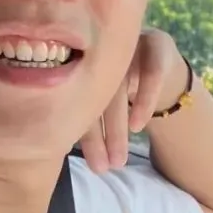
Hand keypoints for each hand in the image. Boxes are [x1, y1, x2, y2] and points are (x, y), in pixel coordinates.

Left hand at [79, 29, 189, 173]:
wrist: (160, 62)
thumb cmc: (120, 87)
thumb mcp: (99, 99)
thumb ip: (81, 113)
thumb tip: (52, 147)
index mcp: (79, 59)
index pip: (74, 98)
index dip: (76, 132)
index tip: (82, 162)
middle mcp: (100, 49)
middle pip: (95, 95)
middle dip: (98, 136)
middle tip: (102, 169)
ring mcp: (128, 44)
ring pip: (120, 88)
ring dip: (117, 128)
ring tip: (119, 161)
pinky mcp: (156, 43)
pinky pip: (151, 73)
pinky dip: (144, 101)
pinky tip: (138, 126)